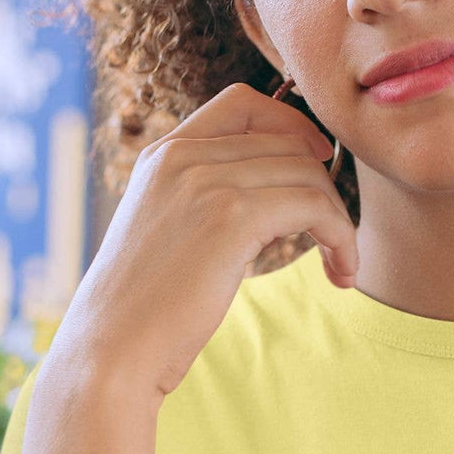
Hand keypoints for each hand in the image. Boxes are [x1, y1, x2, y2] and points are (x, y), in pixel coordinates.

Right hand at [45, 81, 359, 403]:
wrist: (111, 350)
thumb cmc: (144, 309)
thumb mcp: (168, 232)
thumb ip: (204, 199)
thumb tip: (272, 195)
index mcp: (162, 154)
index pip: (243, 104)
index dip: (292, 125)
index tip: (318, 163)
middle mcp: (182, 156)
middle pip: (287, 141)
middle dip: (325, 187)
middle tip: (337, 239)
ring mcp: (205, 181)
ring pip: (308, 173)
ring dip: (339, 220)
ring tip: (342, 265)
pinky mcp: (231, 217)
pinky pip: (315, 205)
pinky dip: (342, 237)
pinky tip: (341, 273)